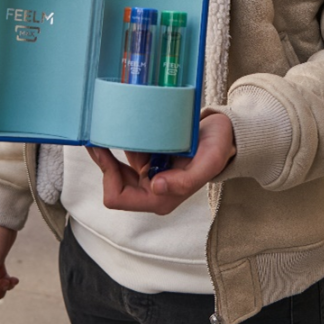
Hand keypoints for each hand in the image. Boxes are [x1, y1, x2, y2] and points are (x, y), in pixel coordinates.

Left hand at [87, 112, 235, 214]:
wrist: (226, 132)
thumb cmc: (219, 148)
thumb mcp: (209, 162)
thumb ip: (186, 181)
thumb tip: (156, 187)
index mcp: (162, 198)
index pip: (118, 196)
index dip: (106, 175)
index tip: (103, 149)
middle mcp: (152, 190)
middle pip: (112, 183)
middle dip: (103, 161)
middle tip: (97, 135)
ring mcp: (149, 175)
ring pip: (115, 168)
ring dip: (111, 150)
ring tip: (110, 127)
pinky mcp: (150, 160)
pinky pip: (125, 154)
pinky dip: (122, 141)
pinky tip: (125, 126)